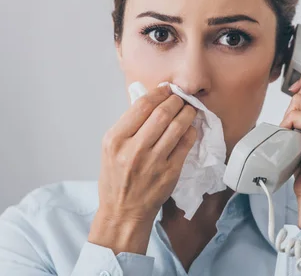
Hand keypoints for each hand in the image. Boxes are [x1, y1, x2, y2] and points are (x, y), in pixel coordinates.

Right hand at [88, 84, 197, 253]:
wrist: (123, 211)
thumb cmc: (115, 178)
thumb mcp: (110, 148)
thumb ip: (128, 124)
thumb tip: (150, 99)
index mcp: (115, 139)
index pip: (142, 106)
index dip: (158, 93)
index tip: (166, 89)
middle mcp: (134, 149)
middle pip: (162, 113)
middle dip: (175, 100)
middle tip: (180, 97)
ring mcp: (153, 162)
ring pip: (177, 126)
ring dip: (187, 112)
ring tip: (188, 108)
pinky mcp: (170, 172)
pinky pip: (185, 144)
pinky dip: (190, 130)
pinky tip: (189, 127)